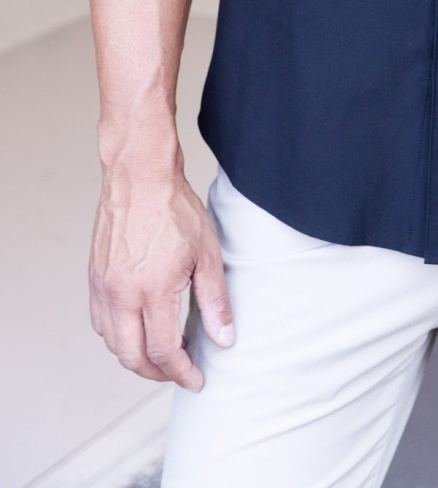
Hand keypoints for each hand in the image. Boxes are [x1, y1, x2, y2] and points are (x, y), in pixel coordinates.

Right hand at [89, 168, 233, 390]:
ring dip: (135, 357)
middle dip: (156, 373)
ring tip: (161, 354)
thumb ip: (214, 301)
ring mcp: (103, 287)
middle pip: (132, 357)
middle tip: (178, 373)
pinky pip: (100, 322)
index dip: (181, 372)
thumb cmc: (174, 209)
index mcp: (152, 290)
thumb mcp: (207, 254)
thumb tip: (224, 338)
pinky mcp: (94, 279)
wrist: (139, 178)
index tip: (195, 379)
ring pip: (113, 344)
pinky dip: (117, 337)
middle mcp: (121, 294)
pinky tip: (136, 330)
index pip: (163, 350)